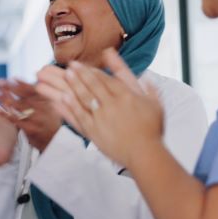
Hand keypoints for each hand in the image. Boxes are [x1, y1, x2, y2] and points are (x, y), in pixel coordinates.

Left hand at [0, 77, 61, 151]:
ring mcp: (38, 119)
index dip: (21, 83)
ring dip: (6, 99)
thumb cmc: (51, 123)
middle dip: (10, 88)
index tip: (11, 79)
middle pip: (24, 95)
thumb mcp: (52, 106)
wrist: (57, 142)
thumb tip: (33, 80)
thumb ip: (42, 94)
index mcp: (48, 100)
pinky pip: (16, 120)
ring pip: (19, 106)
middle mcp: (44, 108)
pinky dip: (5, 115)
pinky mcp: (31, 129)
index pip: (33, 89)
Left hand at [36, 48, 164, 168]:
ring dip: (74, 85)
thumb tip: (145, 75)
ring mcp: (101, 118)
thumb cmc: (151, 130)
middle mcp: (112, 104)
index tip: (84, 65)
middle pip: (93, 85)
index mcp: (127, 96)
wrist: (144, 153)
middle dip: (81, 73)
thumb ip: (148, 88)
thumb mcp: (154, 104)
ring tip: (66, 75)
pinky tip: (62, 98)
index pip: (106, 79)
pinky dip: (70, 106)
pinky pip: (79, 116)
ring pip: (84, 98)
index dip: (93, 71)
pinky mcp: (94, 132)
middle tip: (71, 64)